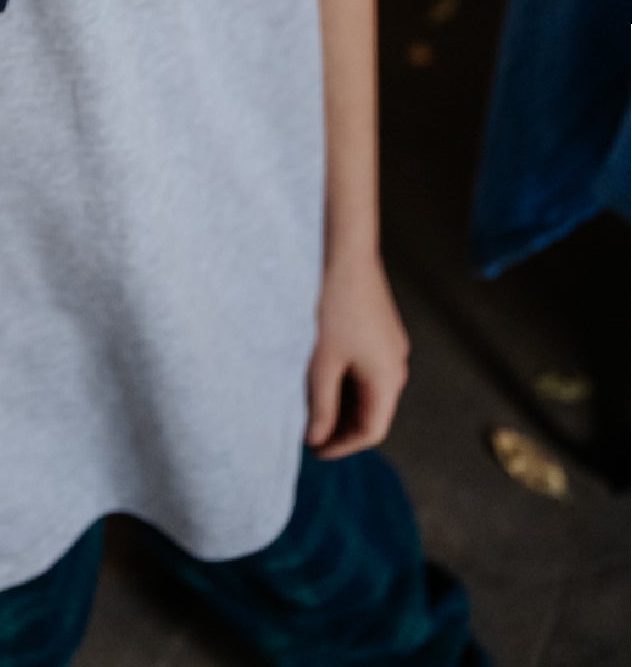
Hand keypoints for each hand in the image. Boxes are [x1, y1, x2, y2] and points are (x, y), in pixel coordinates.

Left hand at [305, 248, 409, 458]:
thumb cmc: (333, 305)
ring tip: (306, 402)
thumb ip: (319, 405)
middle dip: (339, 424)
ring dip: (340, 400)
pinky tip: (317, 371)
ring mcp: (390, 345)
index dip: (341, 446)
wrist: (345, 252)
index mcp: (388, 379)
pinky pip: (365, 366)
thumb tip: (316, 438)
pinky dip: (344, 377)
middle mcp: (396, 365)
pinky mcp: (380, 328)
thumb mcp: (321, 362)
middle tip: (306, 430)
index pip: (370, 431)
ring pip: (366, 387)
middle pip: (371, 411)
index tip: (312, 450)